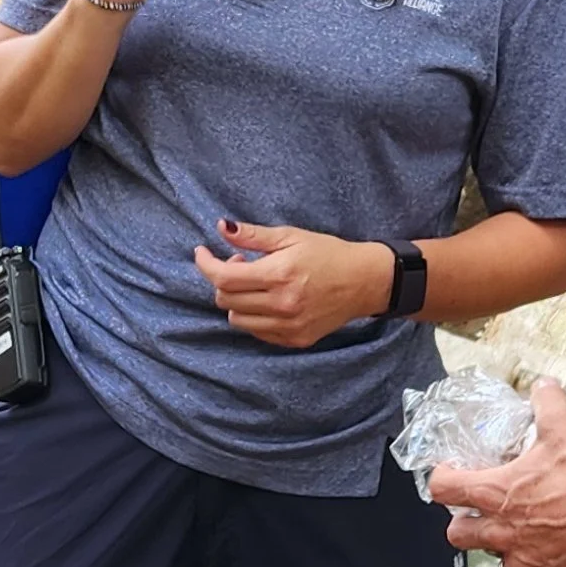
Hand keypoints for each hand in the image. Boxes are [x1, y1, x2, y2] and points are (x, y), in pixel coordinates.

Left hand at [193, 219, 392, 350]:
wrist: (364, 281)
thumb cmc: (328, 253)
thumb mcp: (291, 236)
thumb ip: (253, 235)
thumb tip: (221, 228)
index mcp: (279, 275)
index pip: (224, 278)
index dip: (205, 264)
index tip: (201, 252)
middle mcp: (282, 304)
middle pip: (226, 300)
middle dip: (224, 279)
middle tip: (241, 263)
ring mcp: (288, 326)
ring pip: (237, 320)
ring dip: (236, 301)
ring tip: (255, 284)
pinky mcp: (295, 339)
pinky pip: (257, 332)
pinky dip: (253, 316)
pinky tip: (267, 300)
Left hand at [432, 374, 565, 566]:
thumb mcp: (564, 427)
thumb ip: (547, 403)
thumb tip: (544, 386)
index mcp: (495, 493)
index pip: (443, 489)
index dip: (443, 479)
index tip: (451, 473)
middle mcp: (502, 532)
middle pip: (458, 536)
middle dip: (464, 524)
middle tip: (481, 513)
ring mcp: (525, 561)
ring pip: (498, 565)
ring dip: (506, 550)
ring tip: (524, 537)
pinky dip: (544, 566)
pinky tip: (559, 552)